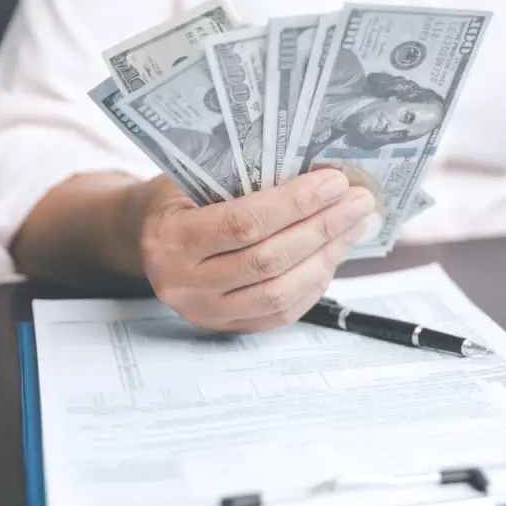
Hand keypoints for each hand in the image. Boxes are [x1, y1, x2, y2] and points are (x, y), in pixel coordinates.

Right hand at [137, 169, 374, 332]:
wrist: (148, 240)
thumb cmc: (178, 200)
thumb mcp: (195, 179)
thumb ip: (243, 181)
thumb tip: (317, 178)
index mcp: (172, 238)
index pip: (245, 223)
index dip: (296, 203)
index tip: (333, 183)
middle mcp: (184, 283)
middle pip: (268, 259)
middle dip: (322, 228)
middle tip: (357, 202)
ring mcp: (205, 311)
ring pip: (280, 291)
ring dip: (326, 256)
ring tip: (352, 227)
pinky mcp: (226, 326)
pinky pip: (280, 312)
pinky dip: (312, 285)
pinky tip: (331, 257)